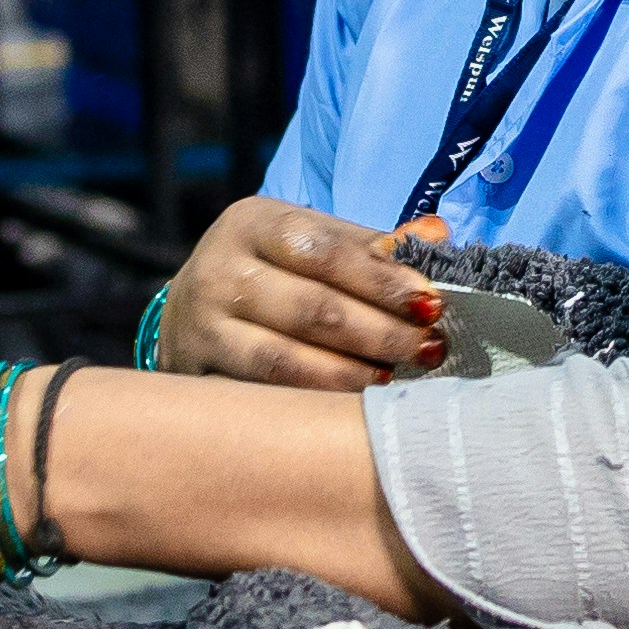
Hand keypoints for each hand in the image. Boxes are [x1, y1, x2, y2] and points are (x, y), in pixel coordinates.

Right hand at [158, 196, 440, 388]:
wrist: (190, 312)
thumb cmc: (273, 272)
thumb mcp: (311, 243)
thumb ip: (371, 246)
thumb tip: (438, 235)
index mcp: (251, 224)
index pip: (322, 250)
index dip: (381, 279)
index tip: (431, 303)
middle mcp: (217, 272)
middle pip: (310, 308)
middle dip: (380, 332)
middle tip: (429, 348)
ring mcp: (202, 329)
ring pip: (285, 360)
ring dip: (352, 373)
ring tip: (397, 376)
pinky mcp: (198, 377)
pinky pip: (265, 396)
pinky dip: (316, 401)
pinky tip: (354, 404)